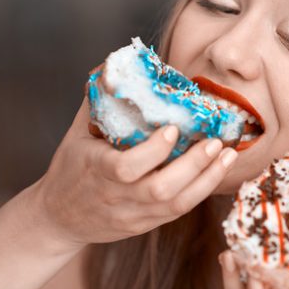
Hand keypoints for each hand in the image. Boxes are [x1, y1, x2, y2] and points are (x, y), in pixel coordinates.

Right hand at [28, 96, 237, 248]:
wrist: (59, 218)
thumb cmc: (70, 168)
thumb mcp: (77, 133)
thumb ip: (97, 102)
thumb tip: (113, 64)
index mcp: (96, 171)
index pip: (127, 168)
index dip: (154, 151)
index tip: (174, 129)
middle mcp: (116, 197)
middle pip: (160, 190)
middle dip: (193, 165)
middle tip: (217, 141)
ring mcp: (132, 214)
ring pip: (175, 205)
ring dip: (207, 179)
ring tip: (228, 155)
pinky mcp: (145, 224)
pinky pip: (178, 212)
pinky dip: (201, 190)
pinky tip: (217, 170)